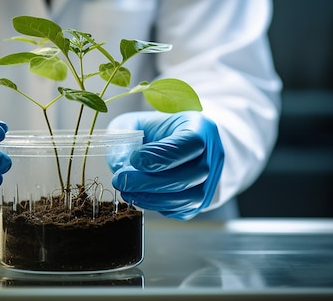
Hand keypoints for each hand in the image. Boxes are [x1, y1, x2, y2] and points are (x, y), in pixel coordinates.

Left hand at [107, 111, 223, 219]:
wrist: (173, 145)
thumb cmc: (155, 131)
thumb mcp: (135, 123)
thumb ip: (124, 137)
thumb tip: (119, 164)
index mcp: (200, 127)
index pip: (190, 143)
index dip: (161, 155)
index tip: (134, 159)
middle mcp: (212, 154)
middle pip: (190, 174)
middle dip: (150, 181)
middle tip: (121, 180)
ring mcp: (211, 180)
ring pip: (189, 198)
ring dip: (153, 198)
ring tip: (127, 191)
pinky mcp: (202, 200)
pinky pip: (183, 210)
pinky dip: (159, 206)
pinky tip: (140, 197)